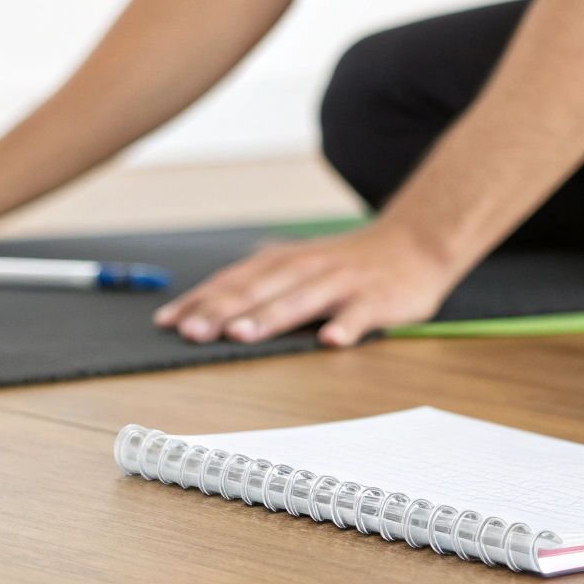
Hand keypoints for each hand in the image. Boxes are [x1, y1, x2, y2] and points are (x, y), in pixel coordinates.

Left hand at [152, 223, 461, 347]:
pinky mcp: (378, 297)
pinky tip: (331, 341)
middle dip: (223, 310)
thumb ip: (262, 276)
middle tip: (191, 332)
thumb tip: (212, 297)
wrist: (416, 242)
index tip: (167, 322)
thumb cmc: (350, 262)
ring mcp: (343, 282)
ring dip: (271, 316)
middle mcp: (309, 267)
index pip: (234, 280)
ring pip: (303, 298)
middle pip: (260, 289)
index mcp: (286, 262)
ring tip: (242, 335)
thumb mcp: (300, 260)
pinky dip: (347, 325)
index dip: (200, 301)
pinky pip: (361, 312)